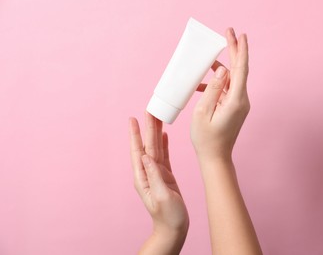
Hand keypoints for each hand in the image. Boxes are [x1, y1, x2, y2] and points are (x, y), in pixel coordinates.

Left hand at [129, 112, 188, 253]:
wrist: (174, 228)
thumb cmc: (168, 216)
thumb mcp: (161, 196)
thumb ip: (154, 176)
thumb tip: (146, 156)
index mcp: (143, 177)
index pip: (138, 151)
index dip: (136, 134)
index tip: (133, 119)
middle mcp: (148, 172)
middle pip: (147, 145)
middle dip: (148, 128)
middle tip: (149, 110)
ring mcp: (156, 173)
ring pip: (156, 148)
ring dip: (156, 132)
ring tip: (157, 117)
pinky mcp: (165, 175)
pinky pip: (164, 155)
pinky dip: (164, 144)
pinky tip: (164, 134)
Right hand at [191, 28, 249, 161]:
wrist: (215, 158)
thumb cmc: (206, 139)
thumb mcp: (202, 113)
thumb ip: (213, 90)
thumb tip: (222, 71)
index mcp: (236, 101)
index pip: (241, 69)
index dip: (240, 50)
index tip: (239, 35)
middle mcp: (242, 101)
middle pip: (239, 70)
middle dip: (234, 50)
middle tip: (228, 33)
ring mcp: (239, 104)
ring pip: (232, 79)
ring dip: (220, 69)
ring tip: (206, 62)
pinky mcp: (235, 108)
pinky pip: (227, 90)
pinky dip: (216, 84)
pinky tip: (201, 86)